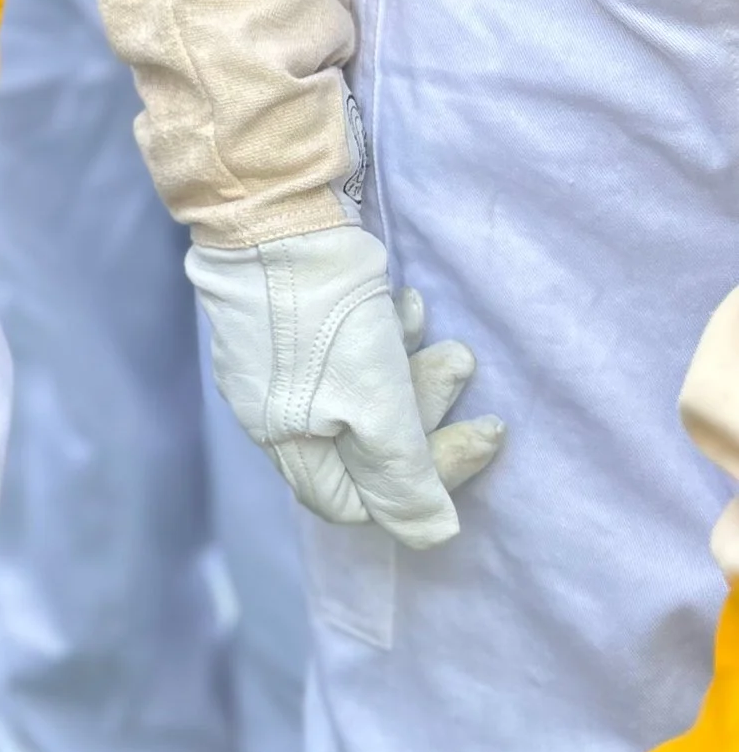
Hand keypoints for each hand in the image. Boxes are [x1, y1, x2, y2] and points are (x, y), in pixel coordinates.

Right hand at [187, 227, 504, 547]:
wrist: (271, 214)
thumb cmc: (325, 319)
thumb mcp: (376, 408)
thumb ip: (405, 481)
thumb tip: (433, 538)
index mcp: (284, 442)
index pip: (359, 503)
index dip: (426, 486)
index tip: (479, 436)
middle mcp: (274, 411)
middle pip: (365, 446)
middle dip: (428, 414)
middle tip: (463, 366)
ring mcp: (275, 362)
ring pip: (361, 393)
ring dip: (413, 369)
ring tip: (440, 332)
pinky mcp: (284, 318)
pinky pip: (346, 351)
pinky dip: (385, 338)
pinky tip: (406, 304)